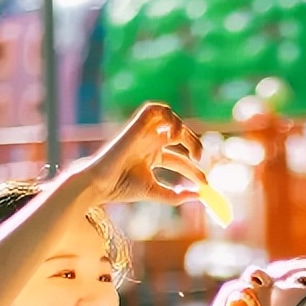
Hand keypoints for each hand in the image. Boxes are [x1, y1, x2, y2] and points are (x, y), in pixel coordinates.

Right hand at [76, 102, 205, 207]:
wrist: (101, 183)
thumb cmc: (121, 188)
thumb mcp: (154, 192)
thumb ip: (175, 196)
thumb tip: (198, 196)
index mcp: (152, 156)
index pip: (180, 159)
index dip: (194, 170)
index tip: (205, 183)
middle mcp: (149, 142)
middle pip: (180, 137)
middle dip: (195, 147)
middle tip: (200, 162)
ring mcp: (143, 133)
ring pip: (171, 118)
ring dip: (185, 130)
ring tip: (191, 150)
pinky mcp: (137, 125)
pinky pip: (156, 109)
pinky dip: (169, 117)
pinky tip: (174, 134)